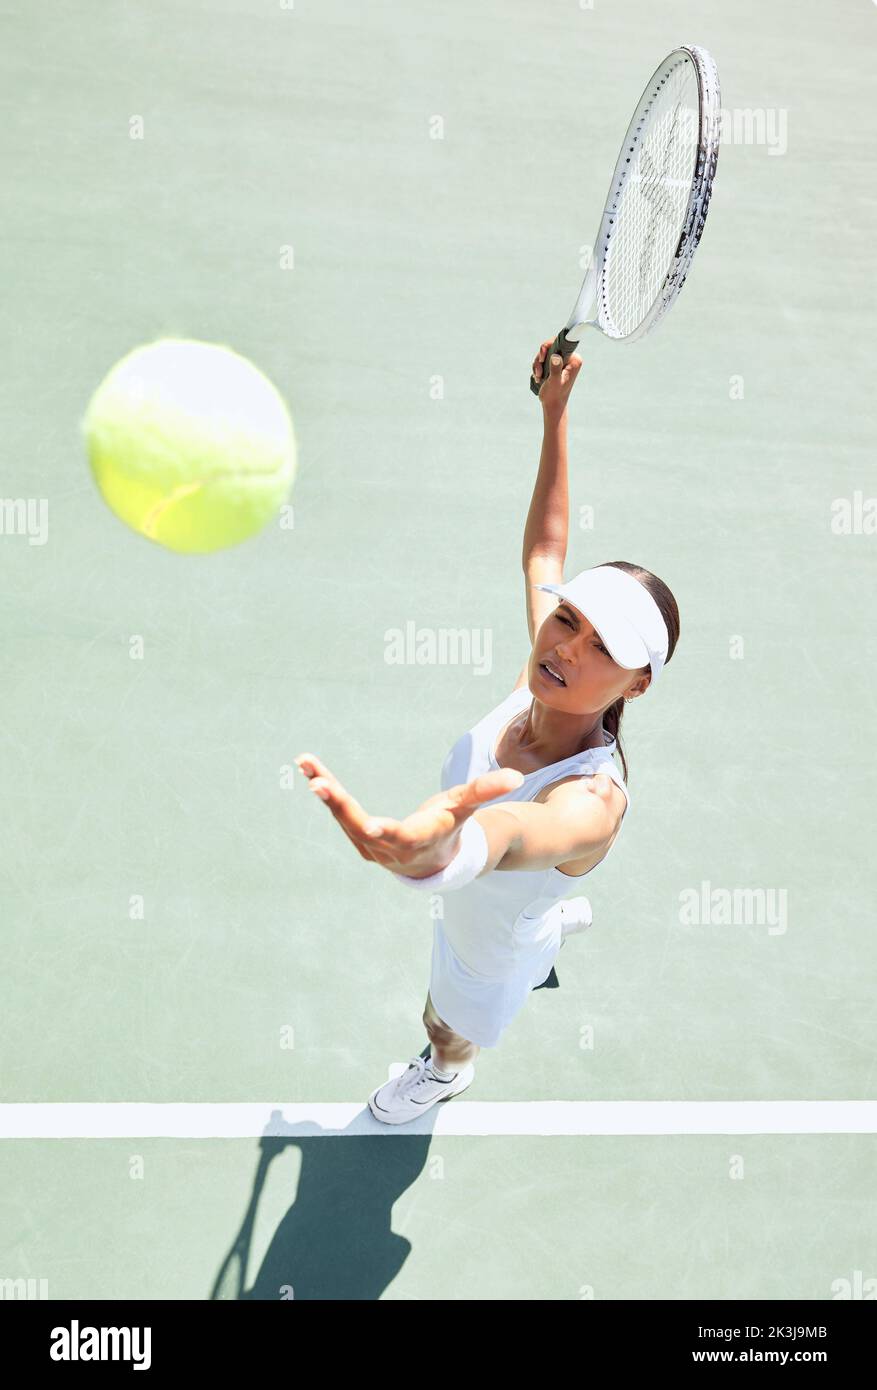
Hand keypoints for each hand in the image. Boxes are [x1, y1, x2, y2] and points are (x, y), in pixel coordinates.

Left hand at [295, 752, 523, 877]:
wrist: (436, 860)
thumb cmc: (453, 828)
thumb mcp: (467, 809)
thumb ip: (486, 791)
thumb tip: (516, 776)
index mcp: (417, 841)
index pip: (399, 837)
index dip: (384, 831)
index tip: (368, 824)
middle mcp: (388, 848)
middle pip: (359, 826)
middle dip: (338, 804)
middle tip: (317, 783)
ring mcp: (369, 846)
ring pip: (343, 817)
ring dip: (324, 791)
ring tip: (305, 763)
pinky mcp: (357, 838)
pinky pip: (339, 813)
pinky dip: (325, 793)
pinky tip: (308, 770)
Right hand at [532, 339, 582, 413]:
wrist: (552, 404)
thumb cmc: (554, 395)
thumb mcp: (554, 382)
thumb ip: (555, 369)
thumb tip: (555, 357)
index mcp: (574, 360)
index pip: (561, 343)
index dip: (549, 346)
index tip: (542, 356)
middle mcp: (570, 358)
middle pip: (551, 346)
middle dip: (541, 358)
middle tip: (539, 370)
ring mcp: (563, 361)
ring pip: (545, 352)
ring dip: (538, 364)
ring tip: (539, 376)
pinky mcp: (556, 364)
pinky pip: (544, 358)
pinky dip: (538, 366)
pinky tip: (539, 376)